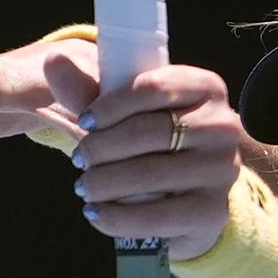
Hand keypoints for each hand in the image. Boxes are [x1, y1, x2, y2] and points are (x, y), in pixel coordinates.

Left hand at [56, 61, 242, 262]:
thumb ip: (88, 90)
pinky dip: (117, 217)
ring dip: (104, 183)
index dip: (109, 105)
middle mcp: (223, 126)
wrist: (188, 198)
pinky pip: (156, 216)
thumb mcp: (125, 113)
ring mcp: (223, 171)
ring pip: (149, 175)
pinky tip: (95, 213)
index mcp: (206, 88)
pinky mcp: (213, 212)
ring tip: (84, 187)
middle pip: (148, 132)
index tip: (83, 120)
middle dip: (102, 147)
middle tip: (78, 160)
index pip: (151, 88)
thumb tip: (54, 60)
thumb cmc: (153, 144)